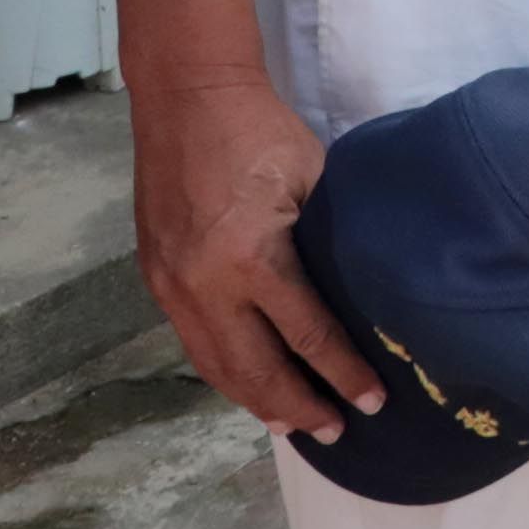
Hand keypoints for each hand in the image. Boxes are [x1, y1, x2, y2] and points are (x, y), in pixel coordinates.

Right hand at [131, 68, 373, 439]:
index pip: (307, 336)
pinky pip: (193, 342)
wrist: (187, 96)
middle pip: (255, 370)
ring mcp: (173, 287)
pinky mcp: (156, 279)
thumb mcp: (313, 179)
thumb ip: (327, 240)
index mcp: (251, 258)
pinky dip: (223, 370)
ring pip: (216, 366)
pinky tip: (247, 384)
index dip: (343, 374)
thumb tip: (362, 290)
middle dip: (298, 406)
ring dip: (255, 399)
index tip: (372, 401)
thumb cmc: (260, 130)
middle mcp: (205, 285)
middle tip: (335, 431)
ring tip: (292, 423)